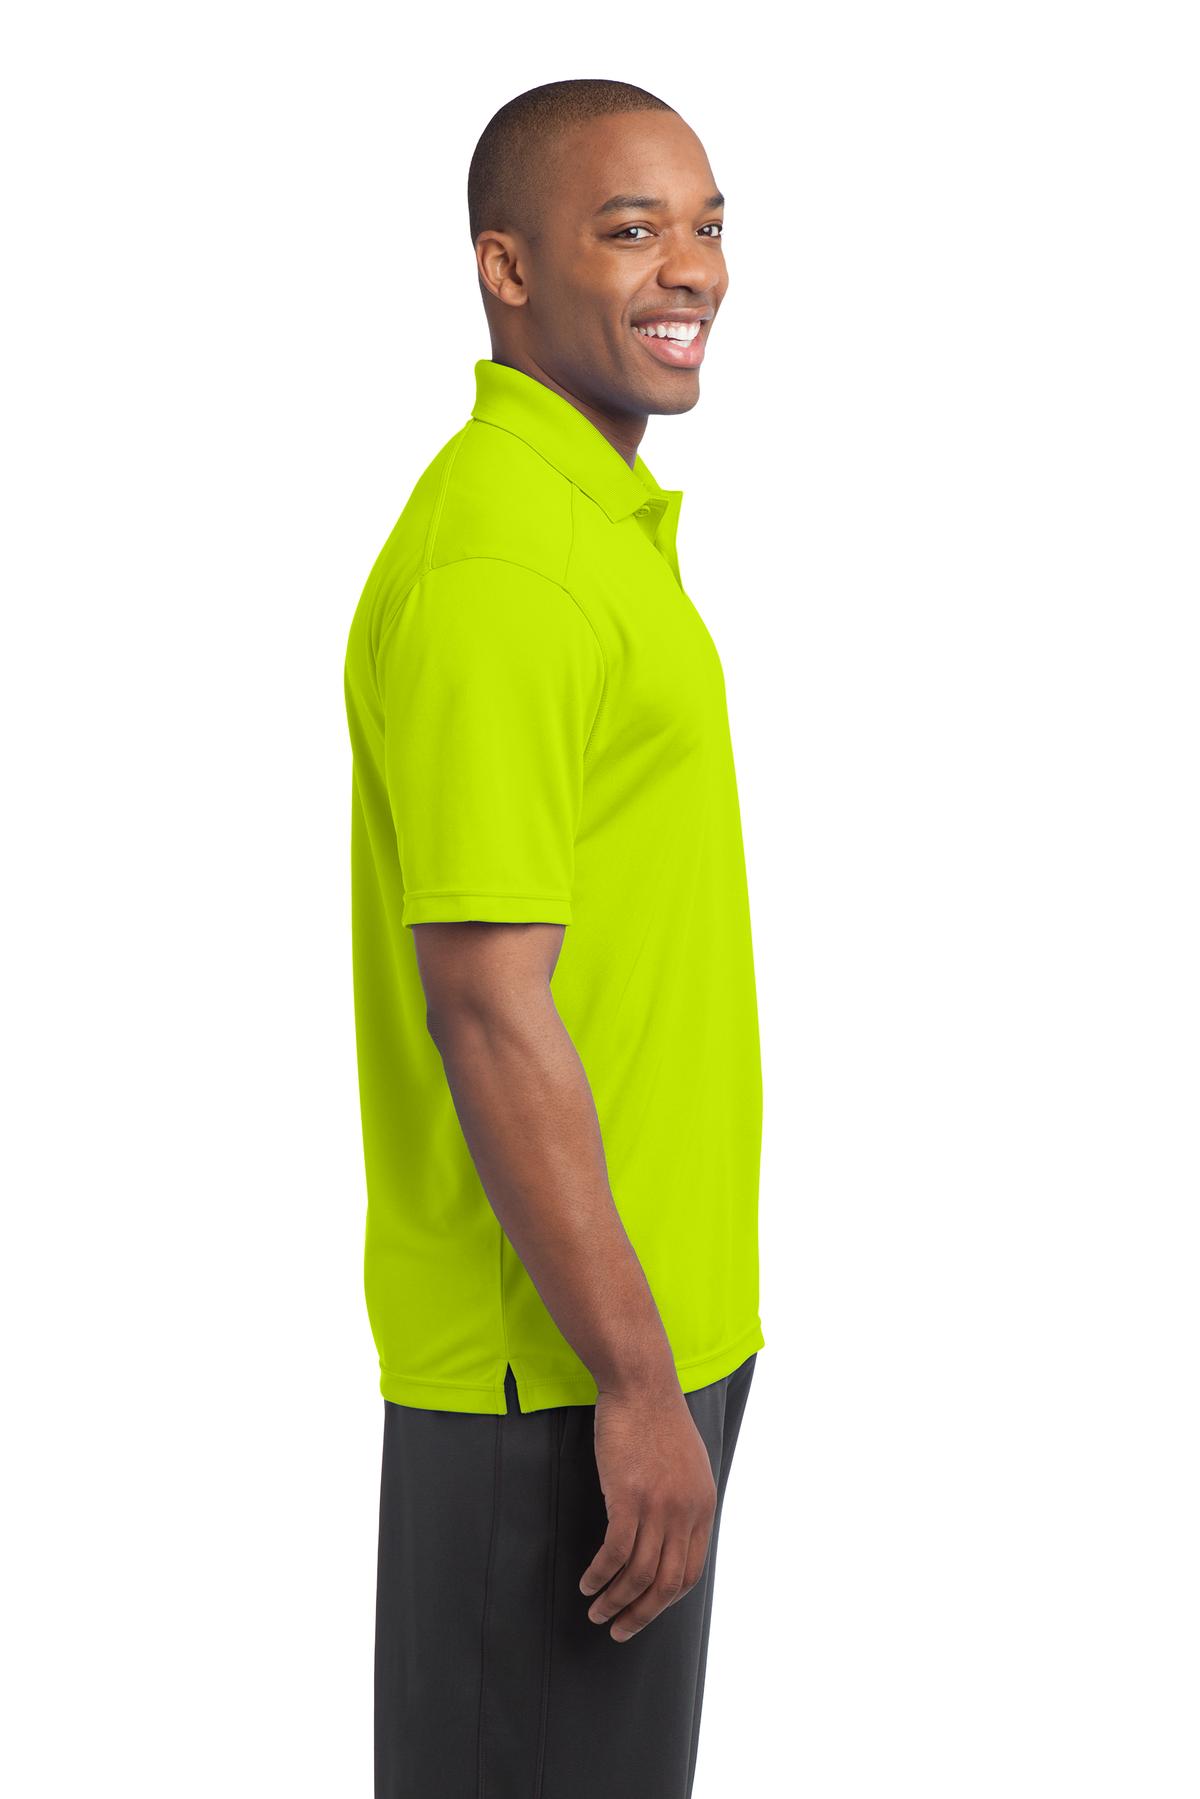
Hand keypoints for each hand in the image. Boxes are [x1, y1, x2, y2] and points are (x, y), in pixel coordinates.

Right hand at [578, 1379, 717, 1642]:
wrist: (641, 1384)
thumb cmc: (657, 1419)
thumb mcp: (687, 1464)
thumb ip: (685, 1499)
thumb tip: (672, 1532)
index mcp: (702, 1507)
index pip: (689, 1573)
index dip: (664, 1599)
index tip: (644, 1611)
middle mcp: (685, 1513)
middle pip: (665, 1583)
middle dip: (641, 1614)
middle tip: (618, 1630)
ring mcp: (658, 1507)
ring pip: (638, 1575)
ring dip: (615, 1601)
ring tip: (596, 1610)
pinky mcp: (628, 1498)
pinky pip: (614, 1554)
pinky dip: (600, 1575)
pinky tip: (587, 1582)